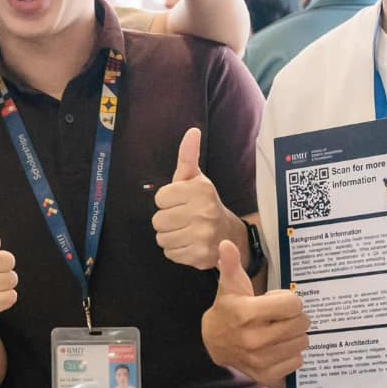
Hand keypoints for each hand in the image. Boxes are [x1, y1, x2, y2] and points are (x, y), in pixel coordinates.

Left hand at [152, 128, 240, 269]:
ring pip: (162, 239)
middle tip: (181, 218)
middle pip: (158, 221)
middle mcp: (203, 212)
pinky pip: (170, 254)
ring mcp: (203, 236)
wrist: (228, 233)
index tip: (180, 202)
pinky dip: (176, 251)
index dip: (166, 202)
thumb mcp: (195, 178)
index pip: (159, 199)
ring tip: (185, 231)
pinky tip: (189, 244)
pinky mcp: (201, 256)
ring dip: (169, 237)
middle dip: (166, 221)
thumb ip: (188, 155)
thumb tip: (192, 130)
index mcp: (200, 190)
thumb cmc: (203, 202)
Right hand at [201, 240, 309, 385]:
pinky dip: (292, 353)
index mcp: (247, 313)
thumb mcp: (229, 285)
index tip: (277, 301)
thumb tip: (226, 244)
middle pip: (301, 323)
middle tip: (282, 315)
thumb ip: (231, 264)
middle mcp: (254, 339)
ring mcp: (261, 360)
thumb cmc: (228, 309)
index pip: (293, 304)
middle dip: (295, 316)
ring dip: (295, 334)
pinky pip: (297, 361)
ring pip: (302, 342)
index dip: (288, 299)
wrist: (214, 342)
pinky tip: (279, 346)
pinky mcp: (266, 375)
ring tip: (280, 330)